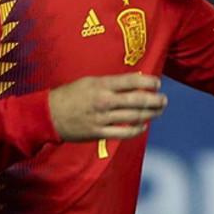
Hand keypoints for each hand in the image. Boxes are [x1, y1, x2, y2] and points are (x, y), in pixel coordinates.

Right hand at [49, 74, 165, 141]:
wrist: (49, 115)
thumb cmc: (70, 95)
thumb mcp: (89, 82)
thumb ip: (110, 83)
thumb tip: (132, 82)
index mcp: (101, 85)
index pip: (131, 81)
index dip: (148, 81)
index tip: (158, 83)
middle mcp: (104, 101)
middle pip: (137, 100)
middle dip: (154, 100)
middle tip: (164, 99)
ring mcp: (102, 118)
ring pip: (133, 117)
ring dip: (150, 114)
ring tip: (158, 111)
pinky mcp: (99, 133)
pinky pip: (123, 132)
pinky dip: (136, 130)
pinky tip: (143, 125)